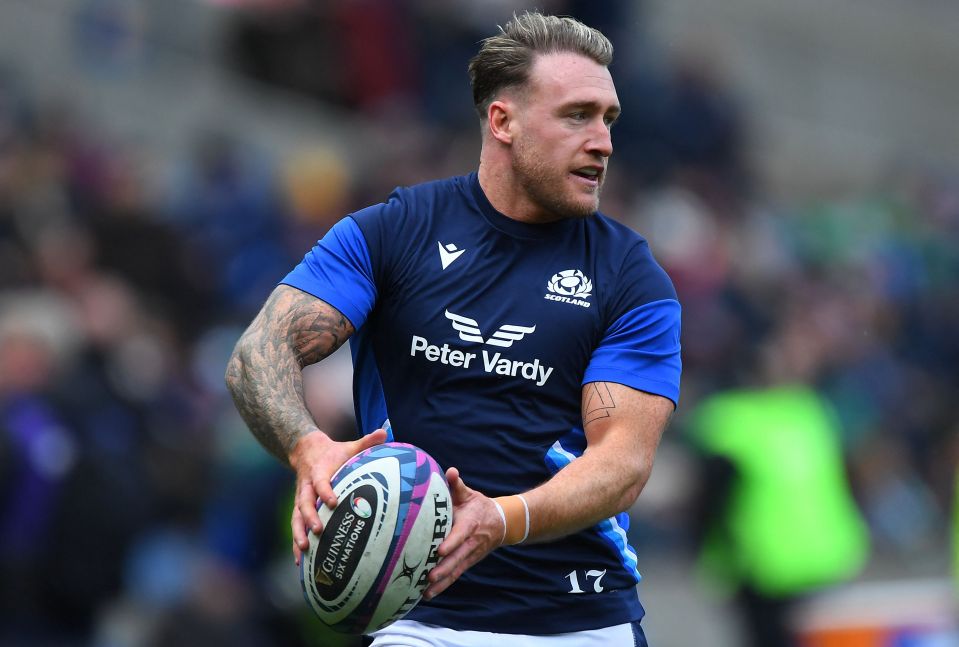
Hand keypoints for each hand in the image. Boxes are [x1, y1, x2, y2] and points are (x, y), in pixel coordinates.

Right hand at [290, 428, 387, 564]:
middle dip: (310, 517)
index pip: (321, 482)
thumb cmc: (334, 453)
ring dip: (298, 534)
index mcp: (319, 472)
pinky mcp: (299, 509)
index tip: (333, 501)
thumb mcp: (349, 446)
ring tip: (303, 550)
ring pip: (296, 518)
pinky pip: (296, 527)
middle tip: (318, 531)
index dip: (325, 491)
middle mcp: (307, 487)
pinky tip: (299, 561)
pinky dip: (296, 543)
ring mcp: (301, 499)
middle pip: (304, 503)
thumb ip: (366, 442)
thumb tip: (385, 432)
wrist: (306, 451)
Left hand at [423, 467, 504, 599]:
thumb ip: (457, 485)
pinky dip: (443, 586)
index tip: (440, 550)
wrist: (501, 523)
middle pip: (458, 558)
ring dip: (442, 582)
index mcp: (471, 524)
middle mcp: (471, 542)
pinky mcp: (467, 562)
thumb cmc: (478, 506)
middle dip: (444, 568)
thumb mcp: (469, 494)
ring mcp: (470, 555)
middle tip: (429, 577)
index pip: (461, 534)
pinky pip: (455, 575)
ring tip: (426, 592)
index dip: (451, 542)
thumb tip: (450, 471)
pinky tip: (428, 595)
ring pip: (456, 570)